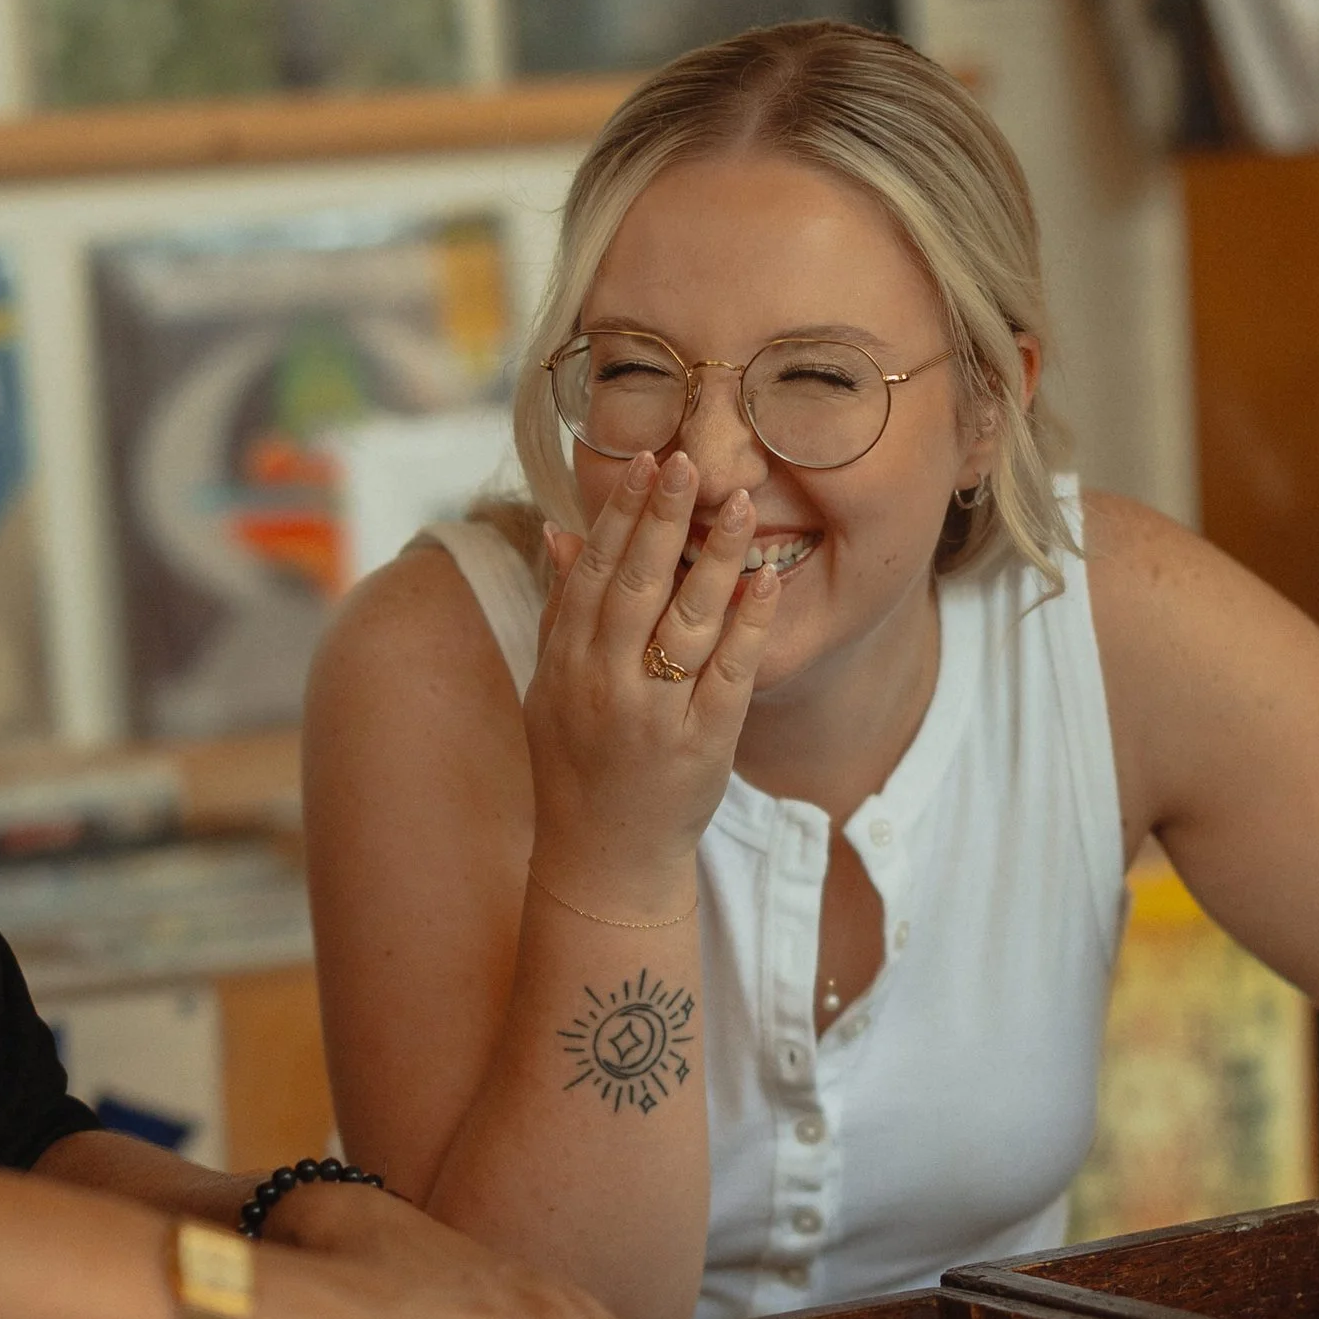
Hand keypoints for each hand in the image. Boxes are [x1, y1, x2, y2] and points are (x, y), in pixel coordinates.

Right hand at [529, 449, 779, 908]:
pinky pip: (731, 673)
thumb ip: (560, 610)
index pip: (594, 572)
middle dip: (662, 517)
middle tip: (688, 459)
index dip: (619, 513)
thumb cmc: (576, 764)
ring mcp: (655, 714)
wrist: (603, 859)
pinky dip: (750, 624)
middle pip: (637, 585)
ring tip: (743, 503)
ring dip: (717, 558)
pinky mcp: (703, 744)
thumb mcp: (550, 687)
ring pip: (688, 622)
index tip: (645, 459)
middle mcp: (605, 684)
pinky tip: (768, 581)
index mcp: (565, 663)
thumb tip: (560, 532)